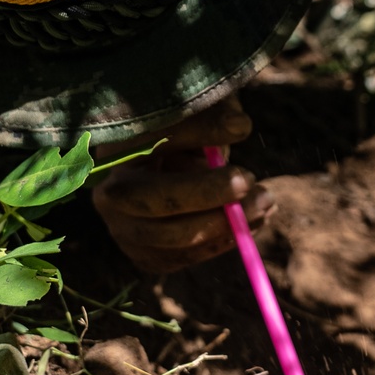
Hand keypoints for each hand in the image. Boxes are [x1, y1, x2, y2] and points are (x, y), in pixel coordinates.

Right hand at [91, 95, 273, 275]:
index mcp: (115, 149)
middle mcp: (109, 192)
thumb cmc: (182, 134)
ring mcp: (122, 230)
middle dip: (209, 193)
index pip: (154, 138)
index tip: (242, 127)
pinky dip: (220, 243)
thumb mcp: (195, 115)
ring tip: (266, 203)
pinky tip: (251, 225)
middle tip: (250, 180)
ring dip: (225, 223)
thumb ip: (212, 116)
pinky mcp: (143, 256)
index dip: (198, 133)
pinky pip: (183, 258)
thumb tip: (238, 127)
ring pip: (174, 237)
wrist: (160, 170)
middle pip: (156, 199)